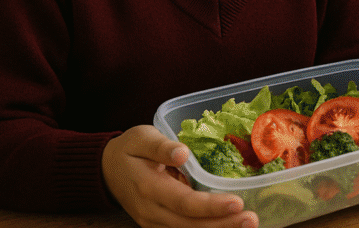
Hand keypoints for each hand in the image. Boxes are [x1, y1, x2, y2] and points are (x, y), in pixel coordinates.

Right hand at [102, 125, 256, 227]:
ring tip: (248, 225)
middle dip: (223, 225)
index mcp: (148, 188)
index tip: (237, 203)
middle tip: (252, 220)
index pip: (183, 202)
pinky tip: (230, 227)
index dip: (210, 206)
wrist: (106, 170)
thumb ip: (161, 146)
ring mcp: (154, 223)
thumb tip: (182, 152)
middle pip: (190, 225)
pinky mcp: (159, 226)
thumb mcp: (141, 138)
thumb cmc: (129, 149)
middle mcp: (151, 212)